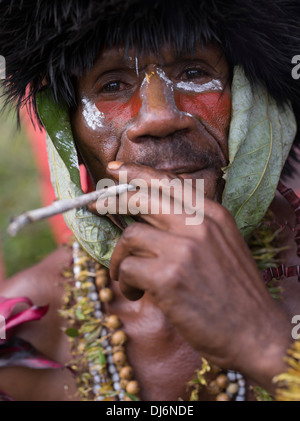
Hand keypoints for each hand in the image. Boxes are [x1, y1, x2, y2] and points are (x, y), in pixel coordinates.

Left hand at [90, 161, 292, 392]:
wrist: (255, 333)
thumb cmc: (234, 293)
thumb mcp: (222, 246)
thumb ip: (191, 226)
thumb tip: (149, 218)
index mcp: (213, 214)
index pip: (168, 183)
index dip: (136, 173)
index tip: (114, 169)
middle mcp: (198, 224)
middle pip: (141, 199)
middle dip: (113, 202)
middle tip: (96, 207)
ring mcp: (183, 249)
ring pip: (130, 237)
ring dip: (121, 259)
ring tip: (129, 279)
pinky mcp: (168, 276)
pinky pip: (128, 269)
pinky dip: (126, 283)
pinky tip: (138, 294)